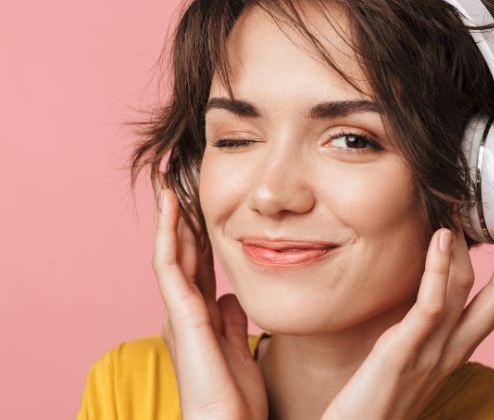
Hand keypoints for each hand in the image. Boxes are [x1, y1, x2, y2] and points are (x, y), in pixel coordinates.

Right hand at [152, 172, 266, 419]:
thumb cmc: (234, 399)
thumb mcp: (240, 348)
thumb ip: (233, 322)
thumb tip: (232, 297)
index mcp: (201, 316)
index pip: (199, 265)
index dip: (200, 234)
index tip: (205, 203)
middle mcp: (185, 311)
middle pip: (183, 253)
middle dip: (182, 217)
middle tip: (181, 179)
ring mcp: (179, 313)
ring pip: (173, 253)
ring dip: (172, 217)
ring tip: (172, 181)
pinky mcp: (181, 317)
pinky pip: (170, 267)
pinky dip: (170, 236)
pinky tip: (173, 209)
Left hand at [321, 198, 493, 419]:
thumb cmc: (376, 395)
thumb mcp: (409, 351)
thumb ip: (424, 322)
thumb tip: (429, 283)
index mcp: (458, 348)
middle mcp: (454, 350)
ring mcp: (432, 353)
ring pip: (472, 292)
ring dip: (476, 246)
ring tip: (471, 206)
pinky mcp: (403, 353)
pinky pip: (432, 307)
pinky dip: (440, 269)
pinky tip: (443, 238)